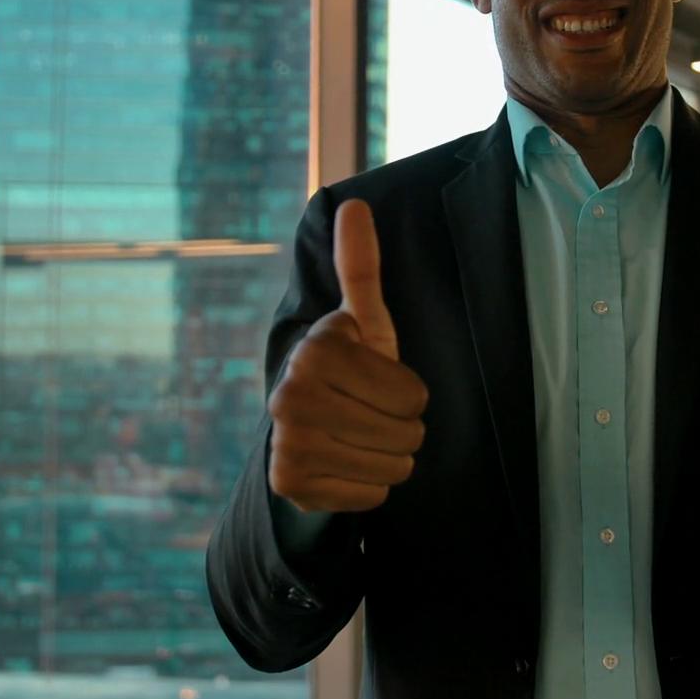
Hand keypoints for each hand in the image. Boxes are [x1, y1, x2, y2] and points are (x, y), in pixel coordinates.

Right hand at [267, 199, 427, 512]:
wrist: (303, 429)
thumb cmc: (347, 371)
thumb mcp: (363, 323)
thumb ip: (361, 268)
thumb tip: (354, 203)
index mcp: (316, 349)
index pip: (412, 394)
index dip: (409, 393)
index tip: (380, 382)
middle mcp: (291, 395)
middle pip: (405, 432)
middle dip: (404, 429)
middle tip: (376, 416)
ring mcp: (287, 442)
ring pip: (392, 466)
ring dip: (391, 458)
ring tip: (365, 439)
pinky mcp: (291, 483)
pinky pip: (370, 494)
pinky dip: (369, 485)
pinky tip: (347, 465)